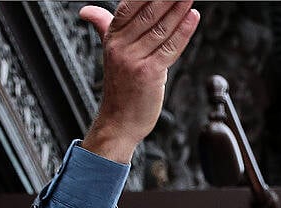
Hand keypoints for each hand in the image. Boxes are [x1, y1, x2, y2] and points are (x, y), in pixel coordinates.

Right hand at [79, 1, 199, 163]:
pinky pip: (170, 48)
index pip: (130, 5)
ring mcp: (135, 60)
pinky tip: (192, 18)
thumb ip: (104, 27)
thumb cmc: (119, 90)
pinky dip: (183, 31)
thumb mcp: (110, 53)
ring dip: (178, 10)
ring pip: (161, 28)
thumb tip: (87, 11)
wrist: (119, 123)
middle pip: (148, 13)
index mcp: (112, 37)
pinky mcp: (150, 74)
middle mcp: (122, 46)